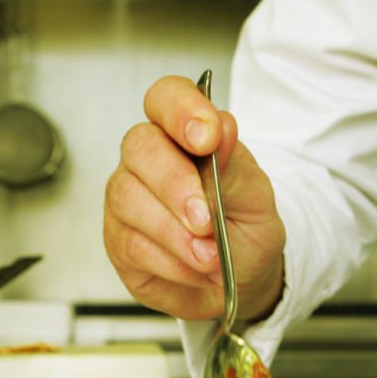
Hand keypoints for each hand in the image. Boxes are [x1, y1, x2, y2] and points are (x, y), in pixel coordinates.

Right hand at [104, 75, 285, 322]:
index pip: (166, 98)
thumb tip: (222, 126)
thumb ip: (235, 168)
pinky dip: (172, 262)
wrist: (244, 279)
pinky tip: (197, 269)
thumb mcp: (257, 200)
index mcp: (183, 135)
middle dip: (175, 184)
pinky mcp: (119, 241)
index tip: (207, 138)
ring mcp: (128, 199)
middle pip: (140, 147)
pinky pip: (132, 244)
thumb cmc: (247, 229)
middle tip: (207, 219)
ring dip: (175, 233)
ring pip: (129, 199)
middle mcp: (148, 160)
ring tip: (211, 256)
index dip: (181, 110)